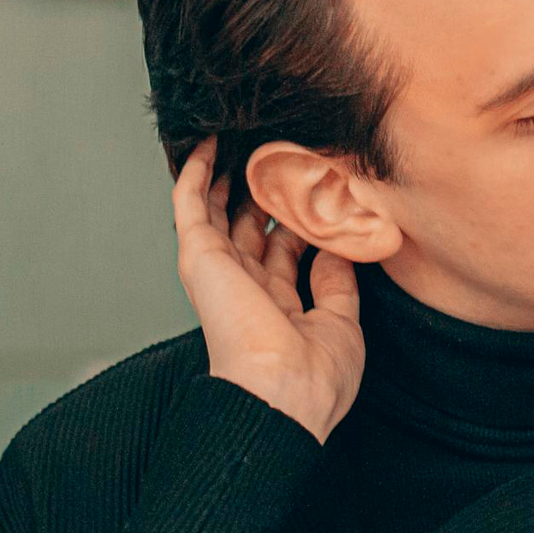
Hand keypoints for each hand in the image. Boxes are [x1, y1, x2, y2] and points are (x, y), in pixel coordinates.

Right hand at [171, 140, 363, 441]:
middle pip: (250, 230)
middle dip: (261, 195)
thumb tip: (336, 246)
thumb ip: (337, 284)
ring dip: (226, 176)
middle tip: (274, 157)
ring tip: (239, 138)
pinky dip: (197, 173)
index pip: (284, 255)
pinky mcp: (199, 256)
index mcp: (277, 308)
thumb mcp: (342, 324)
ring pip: (217, 212)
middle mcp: (245, 288)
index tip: (312, 192)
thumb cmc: (314, 379)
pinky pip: (191, 204)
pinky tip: (208, 144)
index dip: (296, 222)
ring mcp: (219, 271)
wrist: (280, 394)